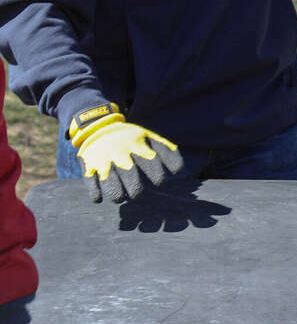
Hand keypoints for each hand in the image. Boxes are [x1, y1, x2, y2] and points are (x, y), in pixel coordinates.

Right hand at [68, 103, 183, 202]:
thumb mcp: (150, 138)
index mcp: (139, 145)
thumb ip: (167, 151)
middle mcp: (122, 153)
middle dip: (137, 190)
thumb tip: (180, 171)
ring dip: (117, 194)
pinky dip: (96, 193)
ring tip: (120, 197)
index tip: (160, 182)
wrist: (98, 125)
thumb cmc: (131, 138)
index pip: (152, 163)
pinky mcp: (89, 167)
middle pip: (131, 177)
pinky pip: (91, 183)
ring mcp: (104, 160)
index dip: (158, 176)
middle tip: (138, 193)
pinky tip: (99, 198)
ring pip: (111, 184)